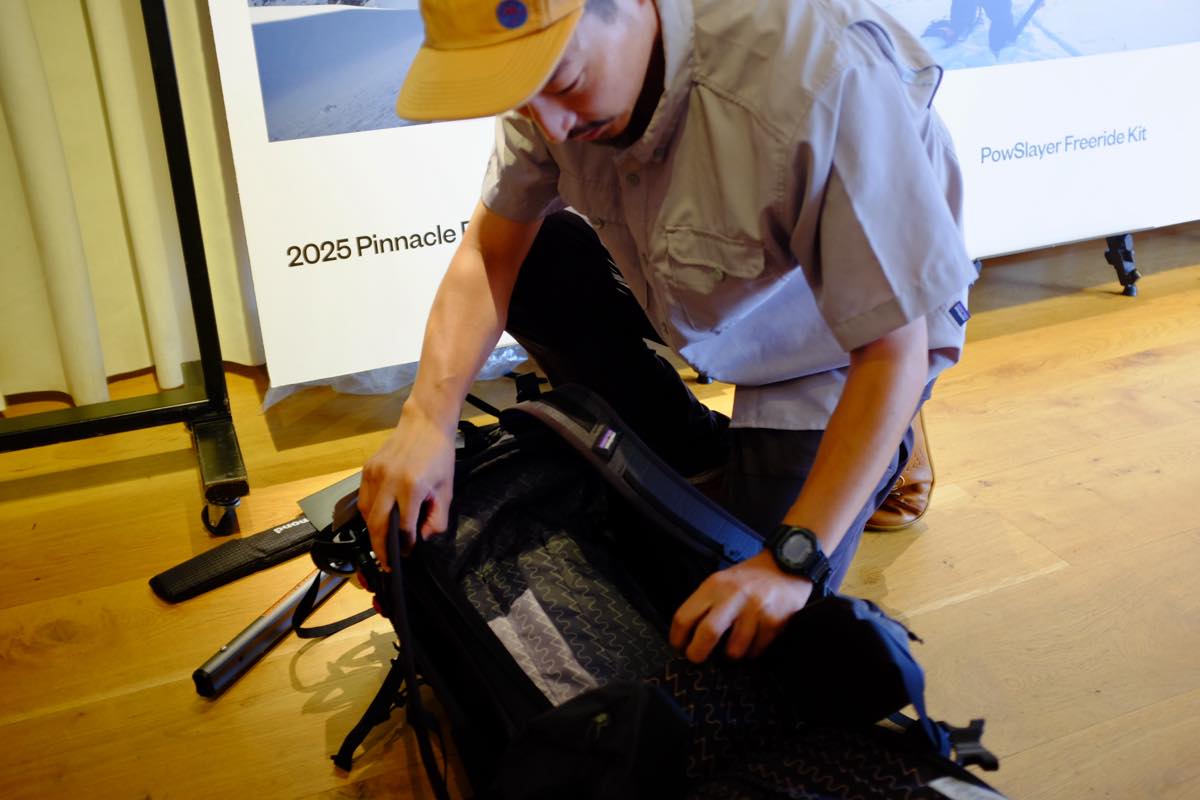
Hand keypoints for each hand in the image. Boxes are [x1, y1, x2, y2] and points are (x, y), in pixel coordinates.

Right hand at [358, 402, 456, 569]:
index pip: (404, 527)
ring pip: (366, 514)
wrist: (425, 424)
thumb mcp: (446, 489)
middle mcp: (389, 481)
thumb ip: (437, 518)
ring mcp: (374, 474)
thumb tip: (421, 538)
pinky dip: (368, 515)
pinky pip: (363, 499)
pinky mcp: (366, 469)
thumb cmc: (439, 456)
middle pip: (378, 525)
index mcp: (412, 487)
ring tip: (381, 545)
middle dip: (381, 548)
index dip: (405, 545)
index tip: (407, 554)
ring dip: (372, 533)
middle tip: (386, 563)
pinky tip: (377, 522)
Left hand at [669, 551, 812, 662]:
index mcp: (714, 585)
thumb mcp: (721, 581)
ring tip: (734, 644)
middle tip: (697, 658)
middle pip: (707, 633)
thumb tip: (689, 635)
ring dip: (731, 653)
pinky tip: (754, 639)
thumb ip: (706, 604)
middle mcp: (733, 595)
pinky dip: (752, 651)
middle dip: (697, 653)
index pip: (685, 616)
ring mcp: (755, 609)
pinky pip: (756, 649)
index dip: (677, 637)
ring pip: (734, 649)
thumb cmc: (750, 577)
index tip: (679, 646)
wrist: (787, 564)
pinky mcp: (774, 621)